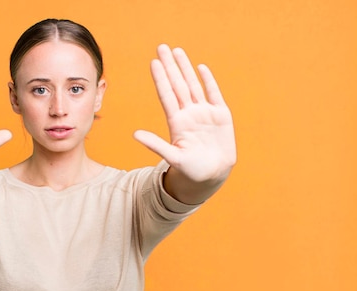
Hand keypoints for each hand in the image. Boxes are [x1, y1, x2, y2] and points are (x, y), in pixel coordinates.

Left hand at [134, 45, 235, 196]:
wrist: (212, 176)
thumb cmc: (190, 170)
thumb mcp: (173, 157)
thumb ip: (156, 144)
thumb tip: (135, 134)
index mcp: (176, 123)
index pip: (166, 95)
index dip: (161, 79)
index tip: (153, 62)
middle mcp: (189, 114)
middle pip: (178, 85)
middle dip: (170, 66)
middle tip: (161, 47)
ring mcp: (204, 113)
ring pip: (194, 85)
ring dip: (186, 68)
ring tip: (177, 51)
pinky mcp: (221, 116)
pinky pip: (214, 94)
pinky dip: (209, 81)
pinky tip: (201, 68)